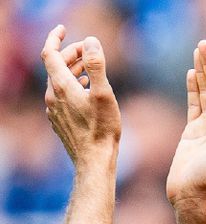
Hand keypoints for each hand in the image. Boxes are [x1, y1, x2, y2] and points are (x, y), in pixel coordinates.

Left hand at [42, 25, 120, 164]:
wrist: (94, 161)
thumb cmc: (101, 129)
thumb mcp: (103, 94)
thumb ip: (96, 65)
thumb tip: (91, 41)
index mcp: (61, 86)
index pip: (50, 53)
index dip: (56, 38)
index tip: (64, 29)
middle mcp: (52, 97)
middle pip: (56, 67)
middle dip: (71, 55)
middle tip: (89, 52)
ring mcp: (54, 111)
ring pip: (58, 83)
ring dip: (72, 72)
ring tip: (89, 71)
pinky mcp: (60, 122)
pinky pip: (61, 98)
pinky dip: (71, 88)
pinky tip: (84, 93)